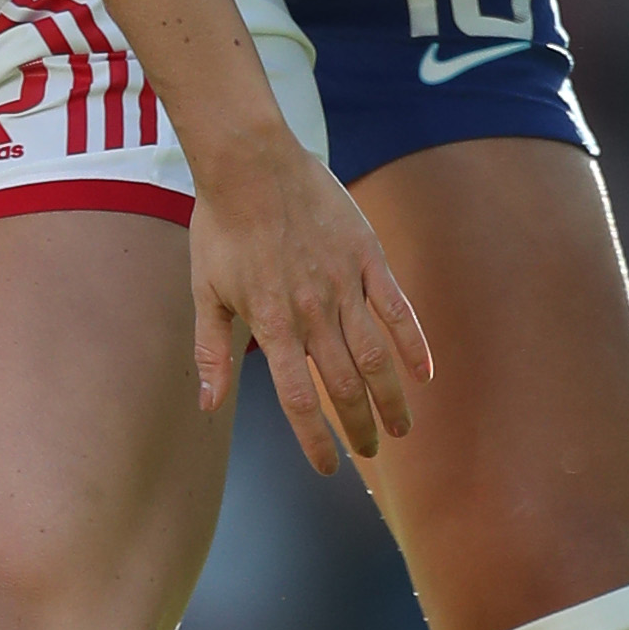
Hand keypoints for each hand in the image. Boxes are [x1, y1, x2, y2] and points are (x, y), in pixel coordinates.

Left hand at [186, 134, 432, 470]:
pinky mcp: (367, 257)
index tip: (329, 466)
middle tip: (370, 451)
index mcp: (270, 326)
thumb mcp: (204, 292)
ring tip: (402, 430)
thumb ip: (211, 351)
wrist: (250, 163)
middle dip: (359, 428)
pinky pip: (397, 308)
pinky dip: (413, 344)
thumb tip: (210, 405)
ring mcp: (343, 284)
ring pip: (376, 357)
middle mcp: (312, 312)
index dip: (316, 441)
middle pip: (343, 387)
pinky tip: (424, 374)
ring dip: (391, 399)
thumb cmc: (221, 227)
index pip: (299, 401)